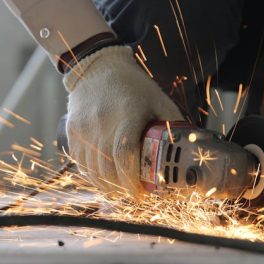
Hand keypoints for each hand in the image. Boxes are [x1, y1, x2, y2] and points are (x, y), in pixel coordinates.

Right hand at [63, 45, 182, 195]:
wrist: (96, 68)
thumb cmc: (133, 86)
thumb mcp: (159, 100)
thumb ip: (173, 125)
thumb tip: (191, 151)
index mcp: (128, 114)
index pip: (125, 156)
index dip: (132, 181)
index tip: (141, 194)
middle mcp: (102, 122)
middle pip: (107, 169)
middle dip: (121, 189)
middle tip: (135, 195)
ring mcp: (84, 128)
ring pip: (92, 171)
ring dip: (107, 187)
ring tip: (121, 190)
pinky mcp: (72, 132)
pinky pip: (80, 163)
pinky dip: (93, 177)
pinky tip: (105, 179)